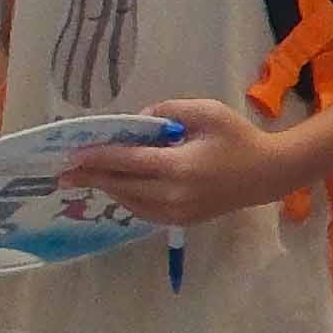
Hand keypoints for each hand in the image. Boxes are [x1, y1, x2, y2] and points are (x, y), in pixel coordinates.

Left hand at [57, 110, 293, 228]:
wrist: (268, 174)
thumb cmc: (238, 137)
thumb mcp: (205, 111)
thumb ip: (167, 111)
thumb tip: (137, 123)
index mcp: (178, 167)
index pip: (126, 162)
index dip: (96, 158)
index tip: (71, 156)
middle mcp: (173, 195)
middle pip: (121, 186)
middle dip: (92, 177)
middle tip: (64, 173)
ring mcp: (177, 212)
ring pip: (130, 202)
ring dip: (108, 188)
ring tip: (88, 176)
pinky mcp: (182, 220)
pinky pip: (144, 211)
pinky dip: (127, 198)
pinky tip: (119, 185)